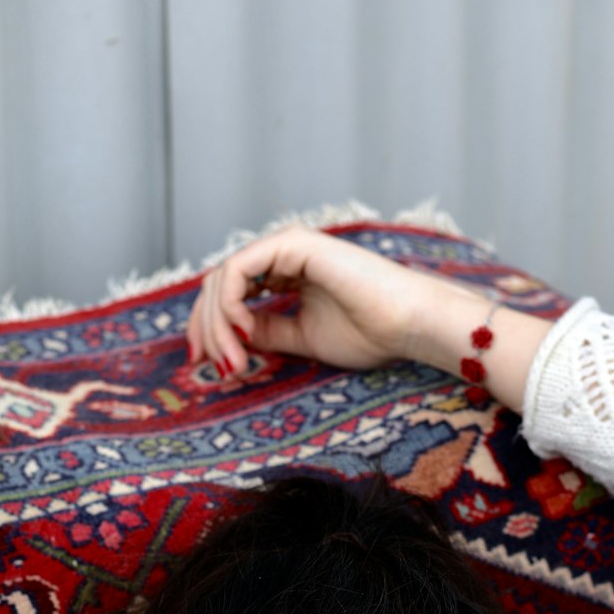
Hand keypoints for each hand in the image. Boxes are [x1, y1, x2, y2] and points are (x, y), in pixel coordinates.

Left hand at [187, 225, 438, 375]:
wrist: (406, 324)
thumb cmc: (369, 333)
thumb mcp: (301, 338)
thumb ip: (266, 333)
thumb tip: (230, 340)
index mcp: (284, 272)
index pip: (230, 294)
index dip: (211, 329)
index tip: (207, 367)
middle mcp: (280, 254)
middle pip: (218, 286)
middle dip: (208, 331)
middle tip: (212, 369)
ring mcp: (285, 246)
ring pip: (223, 279)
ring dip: (218, 325)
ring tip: (233, 362)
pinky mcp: (291, 245)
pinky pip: (238, 270)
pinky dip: (230, 304)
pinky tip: (244, 333)